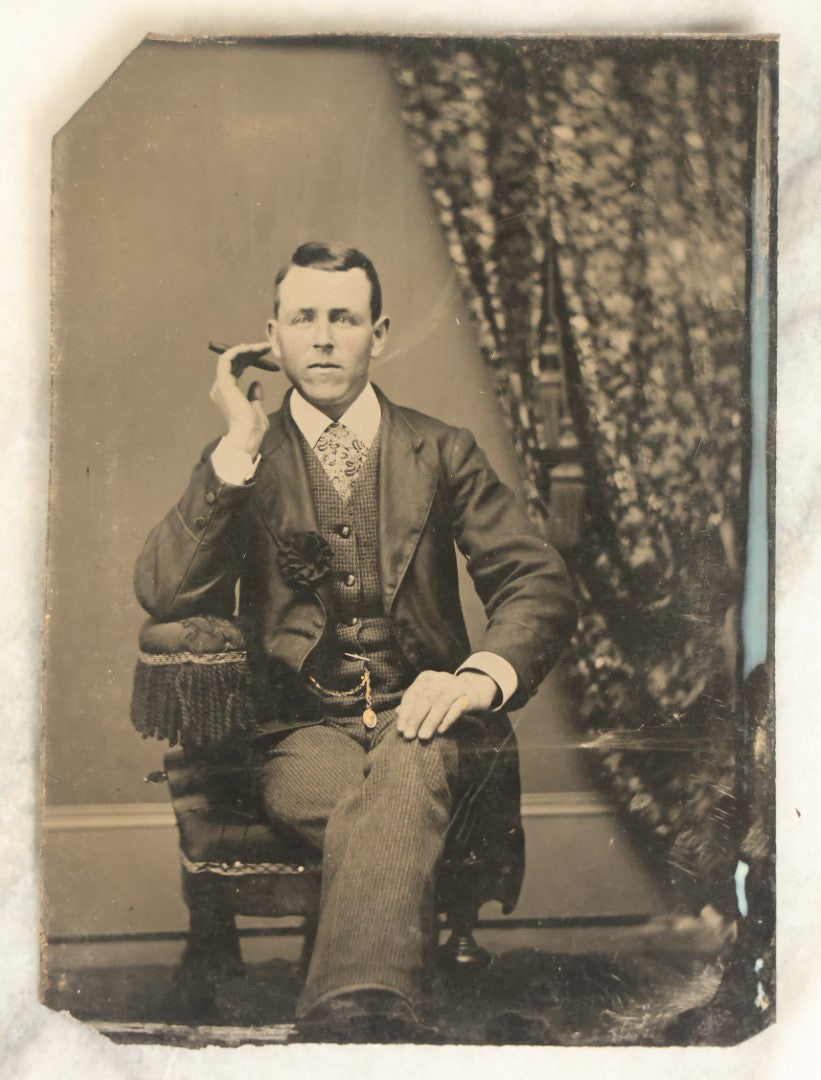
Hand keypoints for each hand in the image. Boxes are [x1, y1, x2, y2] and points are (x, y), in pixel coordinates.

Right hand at [209, 342, 274, 457]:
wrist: (248, 436)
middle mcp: (220, 388)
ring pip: (230, 358)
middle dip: (249, 352)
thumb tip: (257, 384)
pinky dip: (237, 351)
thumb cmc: (253, 428)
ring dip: (246, 349)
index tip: (263, 354)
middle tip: (265, 347)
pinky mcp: (223, 382)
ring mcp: (220, 385)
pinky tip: (250, 347)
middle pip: (233, 362)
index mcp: (226, 394)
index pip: (236, 369)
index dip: (249, 359)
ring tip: (262, 346)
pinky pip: (227, 359)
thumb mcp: (256, 410)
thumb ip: (255, 397)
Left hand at [396, 670, 497, 740]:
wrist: (475, 688)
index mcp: (426, 678)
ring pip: (441, 703)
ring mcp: (456, 686)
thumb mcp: (428, 695)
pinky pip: (457, 708)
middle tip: (408, 735)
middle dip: (415, 718)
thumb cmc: (445, 694)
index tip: (400, 729)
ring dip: (430, 721)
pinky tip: (440, 730)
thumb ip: (414, 703)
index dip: (405, 712)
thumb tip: (397, 713)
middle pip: (425, 699)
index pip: (412, 694)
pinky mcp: (469, 696)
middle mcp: (440, 679)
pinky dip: (448, 719)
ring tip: (422, 737)